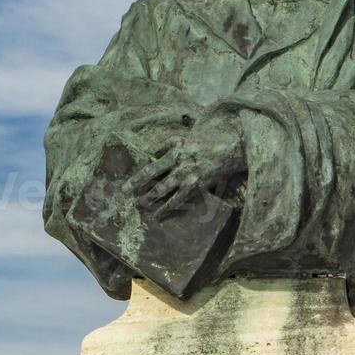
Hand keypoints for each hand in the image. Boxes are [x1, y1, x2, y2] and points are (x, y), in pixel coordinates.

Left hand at [126, 113, 244, 216]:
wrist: (231, 149)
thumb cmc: (208, 143)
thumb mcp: (185, 138)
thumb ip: (167, 146)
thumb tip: (150, 156)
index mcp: (174, 146)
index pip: (151, 160)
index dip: (138, 170)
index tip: (129, 178)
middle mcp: (178, 159)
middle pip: (151, 173)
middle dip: (135, 184)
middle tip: (123, 192)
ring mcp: (186, 173)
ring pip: (161, 188)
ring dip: (148, 198)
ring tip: (139, 204)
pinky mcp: (195, 185)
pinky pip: (176, 200)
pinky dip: (165, 209)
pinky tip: (157, 215)